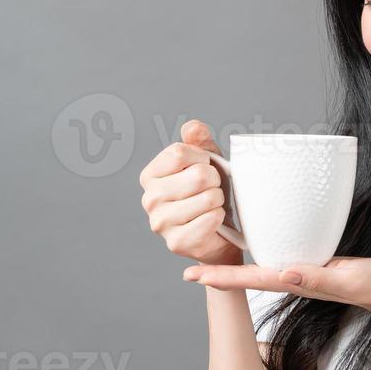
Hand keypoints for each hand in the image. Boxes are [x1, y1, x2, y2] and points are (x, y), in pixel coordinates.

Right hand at [139, 119, 242, 266]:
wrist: (221, 232)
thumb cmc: (210, 191)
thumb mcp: (206, 162)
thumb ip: (199, 141)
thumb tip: (193, 127)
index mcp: (151, 175)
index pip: (179, 153)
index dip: (202, 158)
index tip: (205, 168)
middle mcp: (149, 199)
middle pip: (198, 175)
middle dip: (215, 181)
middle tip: (213, 190)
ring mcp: (160, 223)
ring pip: (208, 198)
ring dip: (219, 200)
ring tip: (212, 206)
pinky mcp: (177, 242)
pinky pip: (211, 219)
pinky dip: (219, 218)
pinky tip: (213, 222)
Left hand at [183, 255, 370, 322]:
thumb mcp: (350, 280)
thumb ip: (320, 278)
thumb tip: (286, 274)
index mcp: (297, 282)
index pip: (251, 279)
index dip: (221, 277)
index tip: (192, 275)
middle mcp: (294, 279)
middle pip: (247, 276)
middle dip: (219, 273)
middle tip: (187, 270)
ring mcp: (302, 274)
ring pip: (259, 269)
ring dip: (234, 266)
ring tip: (210, 258)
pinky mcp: (313, 266)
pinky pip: (277, 261)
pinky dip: (258, 256)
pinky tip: (253, 248)